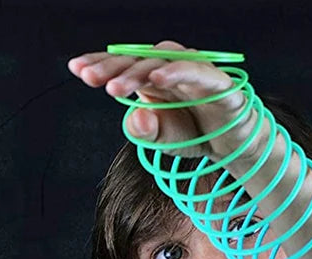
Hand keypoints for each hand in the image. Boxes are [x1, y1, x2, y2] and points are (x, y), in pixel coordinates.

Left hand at [67, 40, 265, 161]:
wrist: (235, 147)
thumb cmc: (196, 135)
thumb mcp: (164, 140)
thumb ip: (147, 131)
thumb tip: (133, 118)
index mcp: (152, 78)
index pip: (124, 65)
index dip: (101, 64)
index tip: (76, 69)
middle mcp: (171, 69)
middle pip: (138, 58)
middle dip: (111, 67)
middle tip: (89, 78)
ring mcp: (194, 72)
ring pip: (162, 61)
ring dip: (137, 72)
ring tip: (114, 88)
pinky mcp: (217, 82)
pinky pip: (195, 70)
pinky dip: (176, 72)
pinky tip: (155, 79)